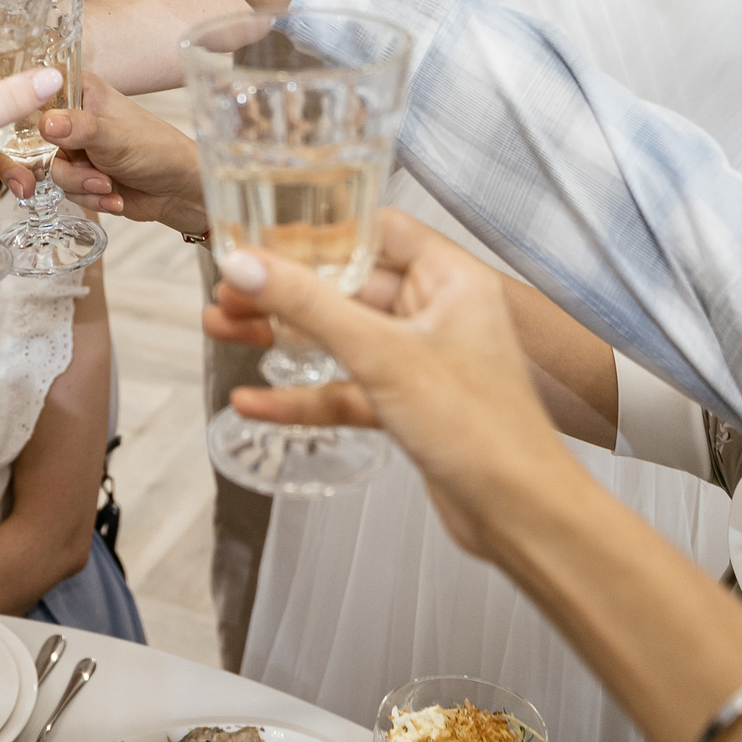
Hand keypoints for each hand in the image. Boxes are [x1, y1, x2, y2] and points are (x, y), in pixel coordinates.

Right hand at [0, 74, 206, 236]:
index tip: (15, 142)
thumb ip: (80, 129)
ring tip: (108, 185)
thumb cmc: (156, 149)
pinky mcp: (79, 176)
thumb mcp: (116, 137)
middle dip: (35, 168)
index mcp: (75, 91)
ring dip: (79, 185)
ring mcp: (73, 148)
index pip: (30, 94)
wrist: (181, 190)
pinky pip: (65, 192)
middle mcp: (69, 117)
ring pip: (48, 172)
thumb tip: (46, 124)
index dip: (14, 117)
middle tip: (27, 186)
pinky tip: (115, 197)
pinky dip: (89, 198)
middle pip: (27, 140)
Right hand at [205, 210, 576, 556]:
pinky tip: (254, 401)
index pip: (374, 229)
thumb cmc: (481, 428)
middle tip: (228, 289)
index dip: (315, 228)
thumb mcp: (382, 354)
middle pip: (345, 284)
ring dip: (281, 336)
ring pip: (338, 336)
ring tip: (222, 329)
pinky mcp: (407, 405)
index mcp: (450, 278)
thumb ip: (309, 306)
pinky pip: (344, 387)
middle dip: (282, 289)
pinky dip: (301, 395)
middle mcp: (437, 311)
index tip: (260, 232)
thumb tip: (248, 264)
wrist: (518, 514)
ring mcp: (421, 361)